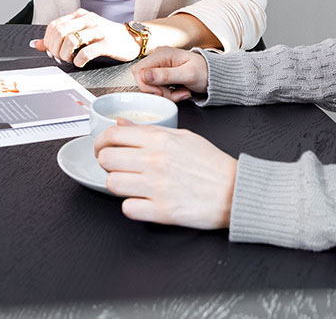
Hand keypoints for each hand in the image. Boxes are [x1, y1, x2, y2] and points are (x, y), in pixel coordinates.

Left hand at [29, 9, 142, 66]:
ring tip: (71, 60)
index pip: (54, 25)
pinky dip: (79, 60)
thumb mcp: (82, 32)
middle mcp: (88, 19)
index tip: (52, 52)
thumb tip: (36, 44)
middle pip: (59, 32)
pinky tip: (80, 63)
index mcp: (80, 15)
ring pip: (70, 41)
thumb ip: (60, 37)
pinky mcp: (107, 43)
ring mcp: (98, 30)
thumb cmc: (105, 36)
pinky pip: (86, 52)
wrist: (131, 39)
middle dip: (55, 49)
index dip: (48, 42)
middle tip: (60, 58)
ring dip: (65, 55)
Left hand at [94, 123, 236, 228]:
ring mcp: (156, 186)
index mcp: (159, 139)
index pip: (113, 135)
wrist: (234, 190)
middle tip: (115, 167)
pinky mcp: (161, 211)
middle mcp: (154, 160)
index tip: (101, 148)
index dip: (100, 141)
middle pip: (106, 159)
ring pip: (112, 184)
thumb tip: (120, 124)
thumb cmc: (210, 163)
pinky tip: (141, 201)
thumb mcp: (181, 136)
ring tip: (129, 184)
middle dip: (106, 163)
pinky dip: (131, 206)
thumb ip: (148, 130)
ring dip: (117, 184)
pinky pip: (127, 208)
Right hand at [131, 47, 208, 101]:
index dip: (146, 85)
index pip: (138, 71)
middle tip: (175, 94)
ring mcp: (160, 66)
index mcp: (162, 54)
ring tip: (182, 93)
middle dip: (158, 92)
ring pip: (150, 86)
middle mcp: (158, 58)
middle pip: (143, 80)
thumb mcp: (187, 74)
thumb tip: (145, 75)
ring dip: (166, 95)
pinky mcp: (163, 74)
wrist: (214, 74)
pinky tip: (181, 92)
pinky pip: (158, 88)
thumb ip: (165, 75)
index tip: (161, 93)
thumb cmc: (204, 71)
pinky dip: (169, 94)